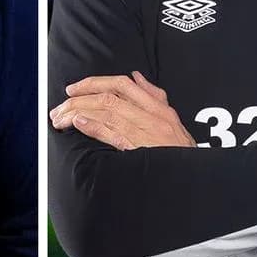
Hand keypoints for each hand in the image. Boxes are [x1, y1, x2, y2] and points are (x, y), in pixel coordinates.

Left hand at [49, 71, 196, 149]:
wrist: (197, 179)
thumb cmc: (183, 152)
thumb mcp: (174, 121)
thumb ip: (154, 97)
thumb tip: (136, 76)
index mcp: (160, 108)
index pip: (123, 84)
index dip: (94, 82)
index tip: (74, 88)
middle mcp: (153, 117)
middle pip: (109, 97)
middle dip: (79, 98)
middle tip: (59, 106)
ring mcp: (147, 134)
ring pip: (107, 112)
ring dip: (79, 112)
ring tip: (60, 117)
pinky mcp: (141, 152)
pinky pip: (113, 134)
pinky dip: (94, 126)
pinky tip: (78, 123)